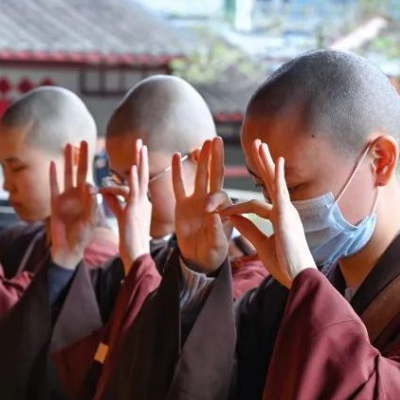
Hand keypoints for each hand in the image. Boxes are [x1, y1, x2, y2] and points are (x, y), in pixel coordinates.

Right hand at [49, 141, 94, 268]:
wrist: (68, 248)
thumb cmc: (82, 237)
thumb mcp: (90, 221)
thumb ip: (91, 205)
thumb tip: (91, 187)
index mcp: (89, 198)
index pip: (92, 177)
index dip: (95, 167)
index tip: (98, 151)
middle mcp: (78, 194)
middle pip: (80, 171)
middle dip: (82, 156)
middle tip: (83, 141)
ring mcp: (65, 197)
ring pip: (67, 174)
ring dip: (67, 161)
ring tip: (68, 145)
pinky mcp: (54, 203)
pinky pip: (53, 186)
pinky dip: (53, 176)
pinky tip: (52, 163)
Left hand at [101, 139, 150, 273]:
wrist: (136, 255)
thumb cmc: (129, 239)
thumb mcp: (121, 216)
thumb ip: (114, 203)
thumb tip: (105, 192)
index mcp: (142, 203)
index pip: (138, 181)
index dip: (137, 166)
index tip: (136, 154)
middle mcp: (144, 201)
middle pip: (142, 174)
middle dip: (141, 157)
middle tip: (141, 142)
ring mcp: (140, 205)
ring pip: (140, 179)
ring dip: (140, 161)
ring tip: (140, 146)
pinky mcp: (134, 211)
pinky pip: (133, 192)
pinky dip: (132, 179)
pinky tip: (131, 168)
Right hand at [173, 137, 232, 273]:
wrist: (199, 260)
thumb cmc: (214, 253)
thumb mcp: (218, 245)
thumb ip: (216, 231)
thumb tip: (212, 215)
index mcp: (224, 209)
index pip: (220, 195)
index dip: (215, 198)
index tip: (208, 211)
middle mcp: (211, 201)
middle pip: (215, 175)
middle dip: (216, 158)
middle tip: (216, 140)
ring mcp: (196, 201)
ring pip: (200, 175)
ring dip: (202, 159)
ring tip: (204, 142)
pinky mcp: (182, 205)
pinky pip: (178, 186)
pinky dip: (176, 172)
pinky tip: (175, 156)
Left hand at [221, 140, 314, 287]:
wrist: (297, 276)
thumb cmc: (284, 264)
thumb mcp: (261, 244)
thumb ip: (248, 229)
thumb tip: (233, 217)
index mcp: (279, 218)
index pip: (258, 203)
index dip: (238, 204)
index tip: (221, 209)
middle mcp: (284, 211)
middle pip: (270, 182)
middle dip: (262, 164)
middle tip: (256, 145)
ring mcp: (286, 211)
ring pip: (274, 181)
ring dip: (265, 162)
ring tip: (258, 144)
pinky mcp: (286, 214)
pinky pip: (280, 191)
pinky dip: (277, 175)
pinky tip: (275, 159)